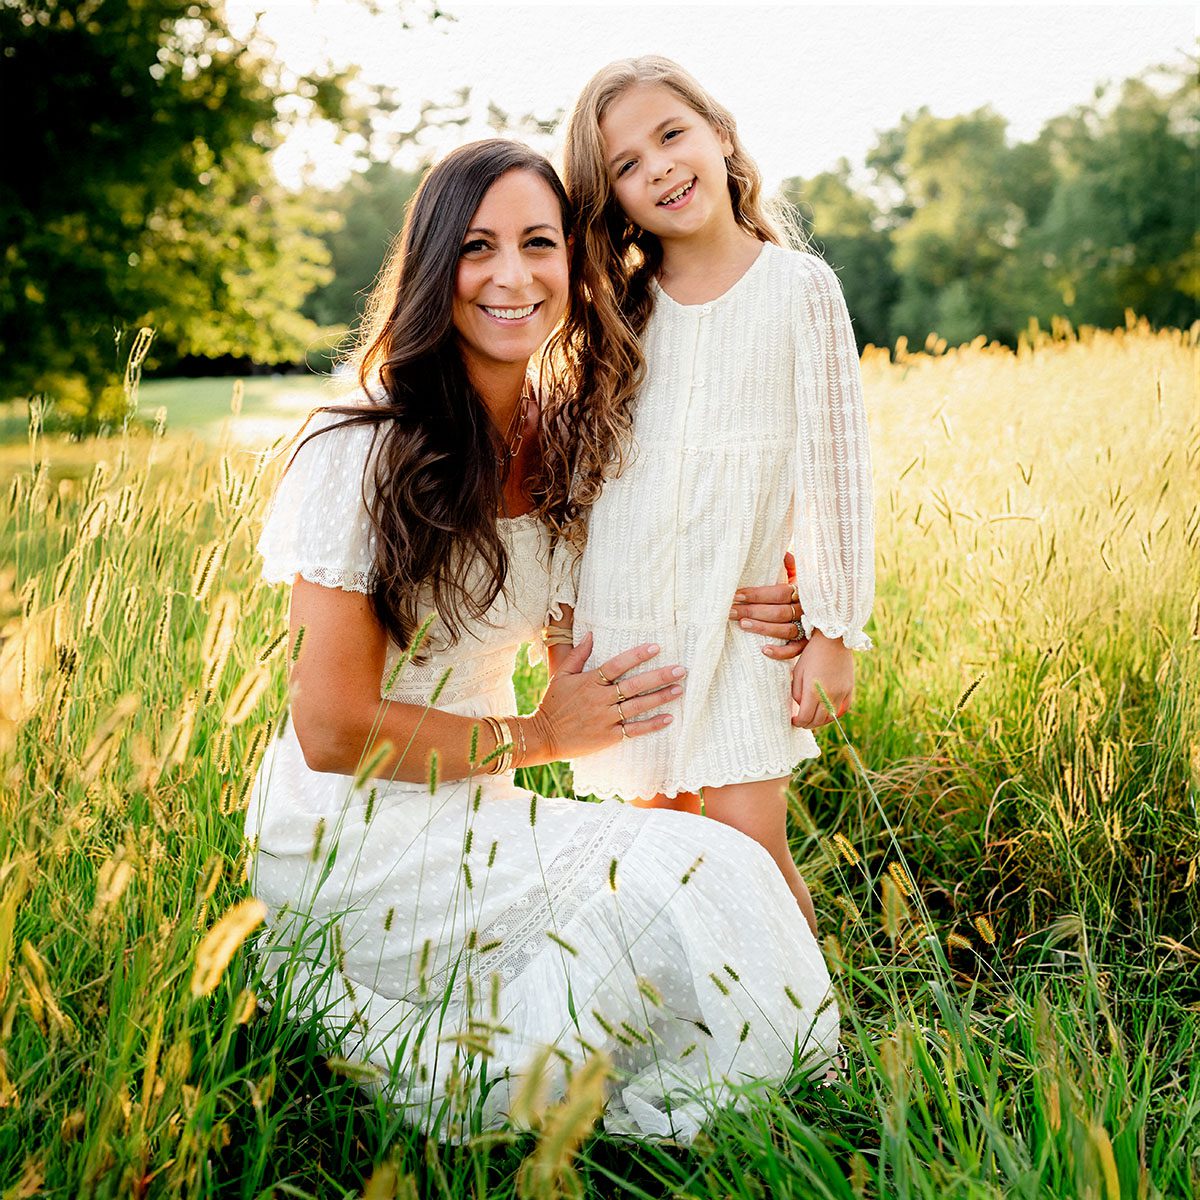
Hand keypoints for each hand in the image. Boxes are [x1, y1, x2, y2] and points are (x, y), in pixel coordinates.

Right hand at [524, 633, 683, 760]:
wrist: (544, 736)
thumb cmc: (553, 704)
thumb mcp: (561, 675)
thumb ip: (578, 655)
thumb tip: (592, 634)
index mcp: (590, 681)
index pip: (617, 665)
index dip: (637, 655)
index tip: (656, 647)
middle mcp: (600, 698)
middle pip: (634, 685)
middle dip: (659, 676)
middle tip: (681, 670)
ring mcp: (605, 718)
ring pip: (638, 706)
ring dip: (660, 697)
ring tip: (679, 689)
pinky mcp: (609, 736)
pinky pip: (634, 730)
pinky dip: (652, 725)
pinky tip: (669, 718)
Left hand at [730, 552, 806, 661]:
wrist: (834, 613)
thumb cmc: (810, 592)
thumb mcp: (804, 578)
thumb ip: (793, 567)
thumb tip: (785, 554)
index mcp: (804, 592)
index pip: (779, 593)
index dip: (758, 594)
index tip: (737, 594)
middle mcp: (808, 610)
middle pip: (779, 612)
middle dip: (753, 611)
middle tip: (731, 611)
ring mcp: (809, 628)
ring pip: (786, 630)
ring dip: (763, 628)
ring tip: (742, 624)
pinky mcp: (808, 644)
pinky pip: (795, 650)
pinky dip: (781, 652)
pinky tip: (764, 650)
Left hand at [790, 632, 853, 728]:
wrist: (833, 640)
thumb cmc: (811, 654)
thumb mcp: (798, 672)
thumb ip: (797, 693)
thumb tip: (801, 706)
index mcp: (813, 691)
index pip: (805, 717)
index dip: (798, 722)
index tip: (793, 720)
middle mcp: (829, 695)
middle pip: (818, 720)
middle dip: (807, 723)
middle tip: (801, 721)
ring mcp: (841, 693)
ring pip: (831, 717)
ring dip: (820, 721)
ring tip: (812, 718)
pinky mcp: (849, 689)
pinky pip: (843, 710)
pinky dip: (834, 715)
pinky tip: (827, 713)